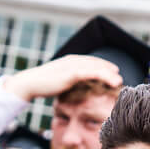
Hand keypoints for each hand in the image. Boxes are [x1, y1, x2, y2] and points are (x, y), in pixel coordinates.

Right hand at [2, 55, 121, 101]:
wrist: (30, 83)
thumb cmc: (42, 84)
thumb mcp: (58, 81)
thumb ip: (67, 81)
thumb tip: (72, 88)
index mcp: (70, 61)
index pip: (90, 61)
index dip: (102, 66)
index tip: (112, 71)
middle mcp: (73, 60)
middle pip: (95, 63)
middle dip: (108, 68)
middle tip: (118, 76)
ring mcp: (73, 65)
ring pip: (96, 68)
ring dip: (110, 73)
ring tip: (119, 80)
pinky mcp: (72, 73)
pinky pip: (93, 73)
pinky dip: (105, 76)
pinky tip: (114, 81)